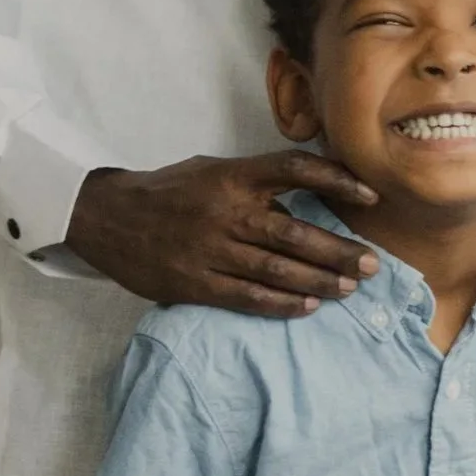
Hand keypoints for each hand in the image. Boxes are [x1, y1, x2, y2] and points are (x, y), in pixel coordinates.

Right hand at [69, 155, 379, 316]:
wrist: (104, 217)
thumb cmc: (168, 192)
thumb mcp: (210, 170)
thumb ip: (255, 183)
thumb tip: (308, 201)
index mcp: (232, 175)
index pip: (295, 169)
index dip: (338, 179)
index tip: (370, 197)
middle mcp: (225, 211)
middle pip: (295, 233)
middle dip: (339, 251)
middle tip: (371, 264)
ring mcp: (209, 250)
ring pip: (277, 270)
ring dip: (320, 282)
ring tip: (348, 288)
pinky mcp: (194, 283)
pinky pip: (248, 297)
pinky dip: (283, 304)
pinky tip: (309, 306)